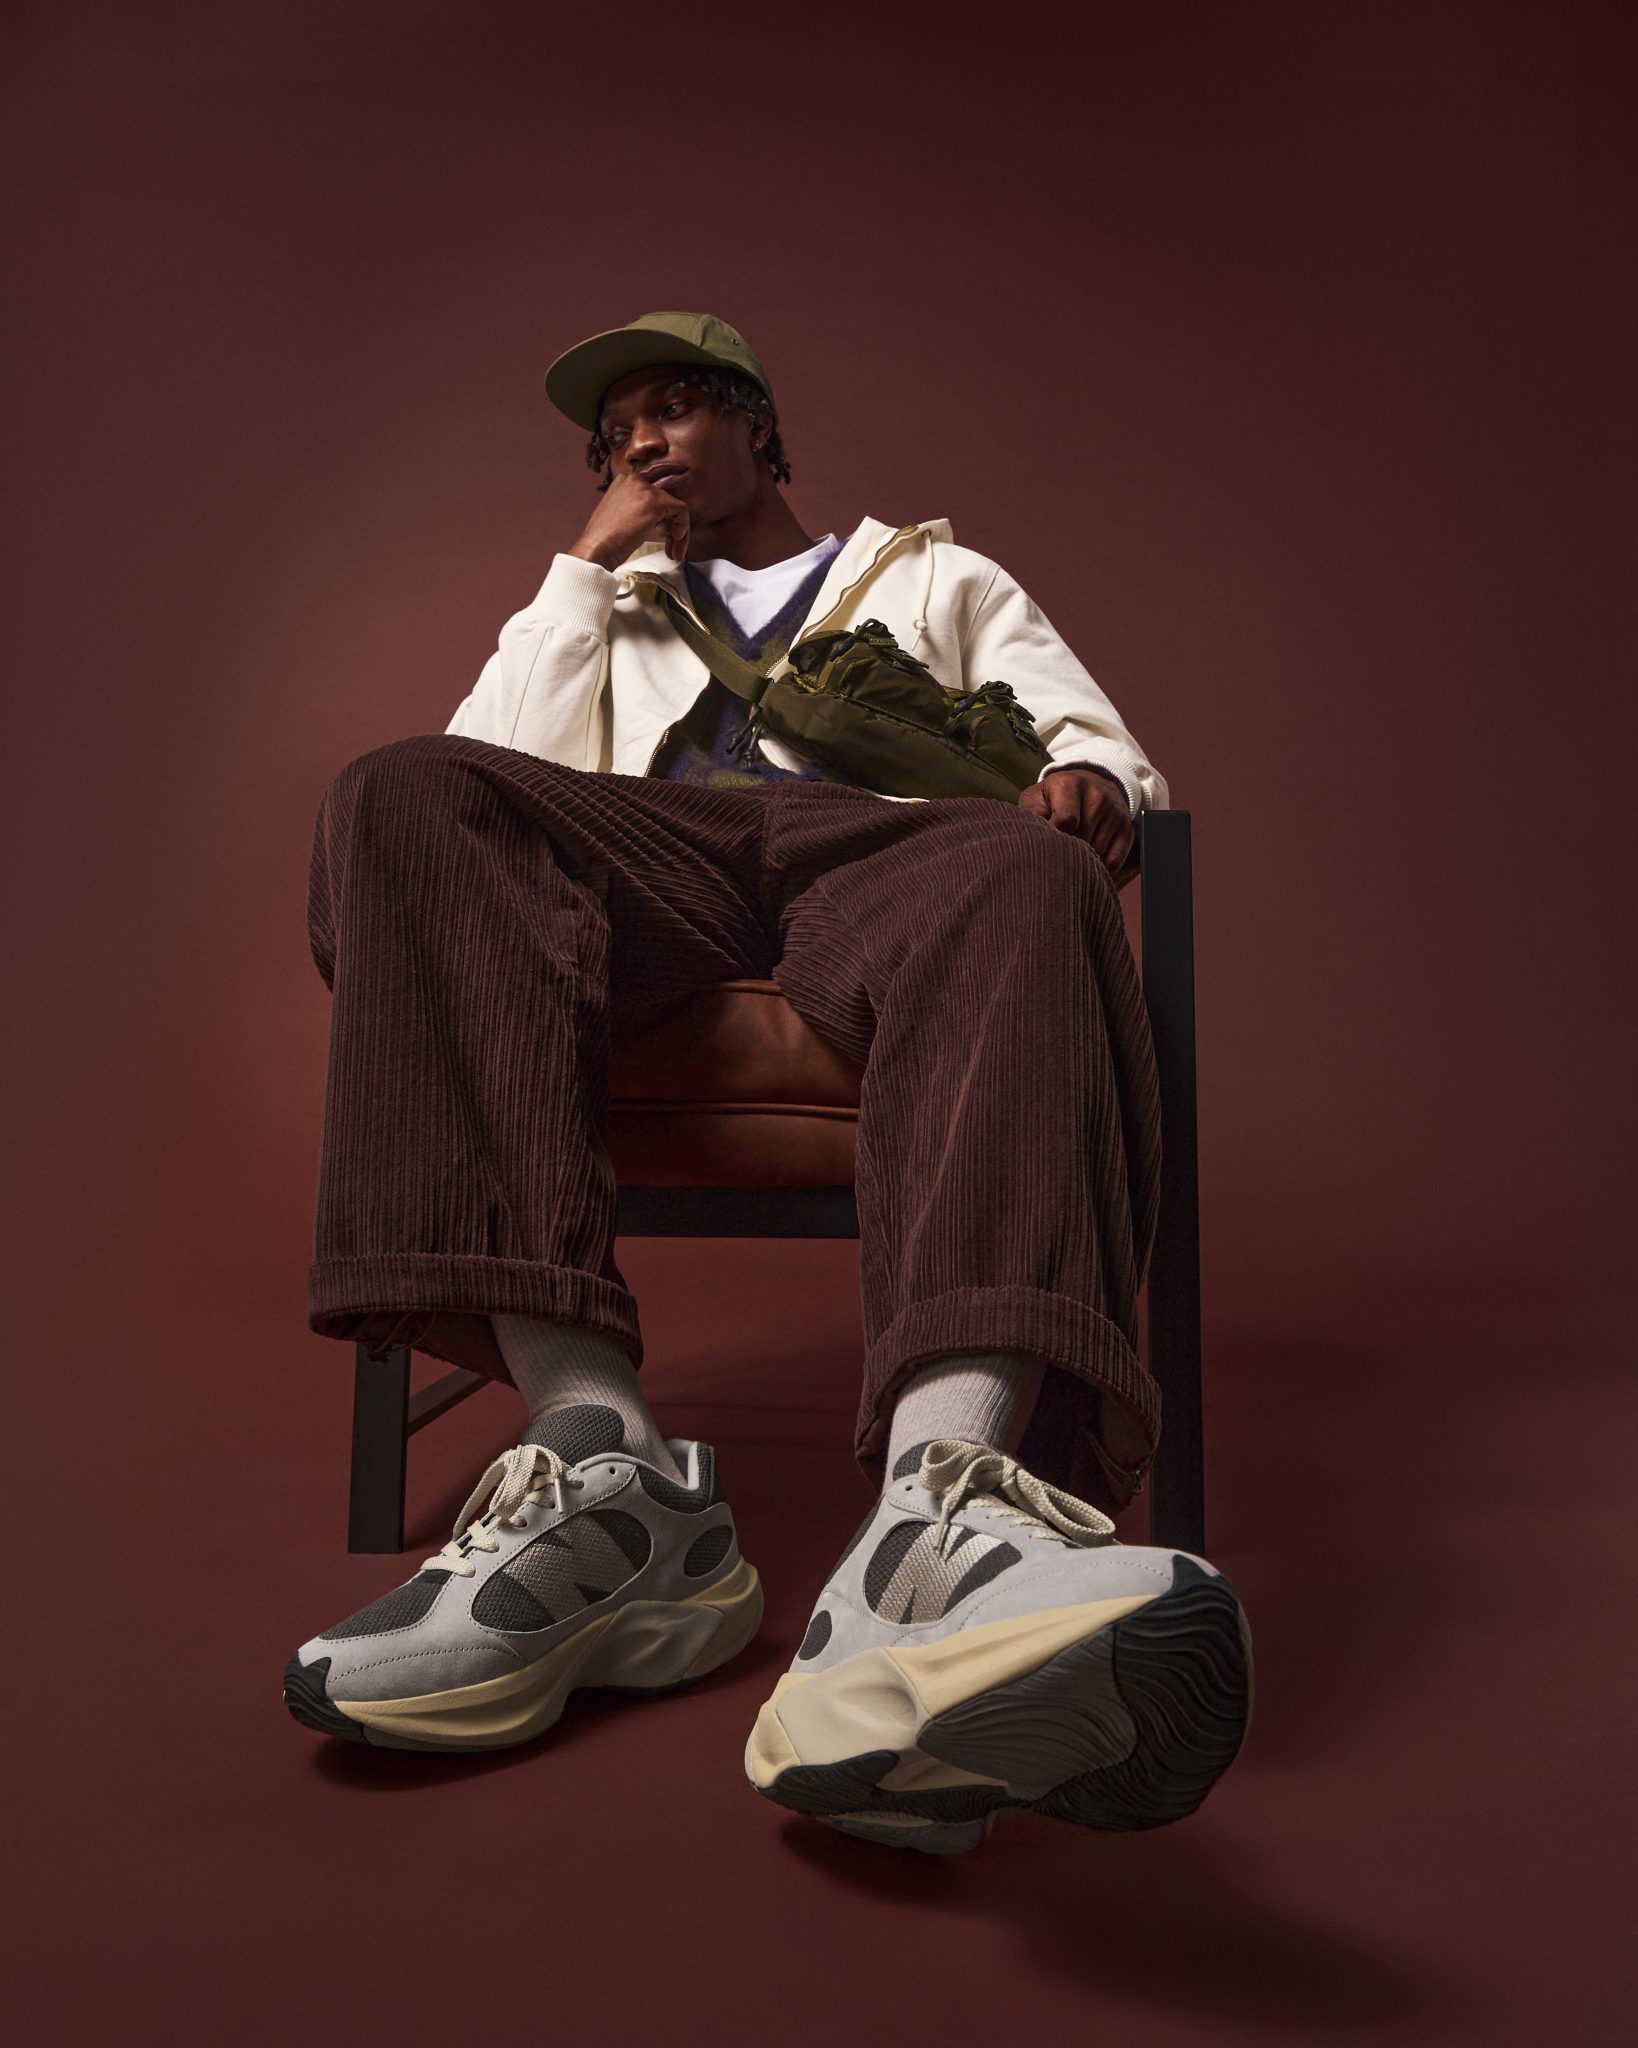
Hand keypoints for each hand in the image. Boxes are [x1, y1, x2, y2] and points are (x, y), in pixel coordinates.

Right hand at [566, 471, 689, 568]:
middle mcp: (635, 480)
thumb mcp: (620, 516)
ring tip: (674, 551)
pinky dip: (683, 528)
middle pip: (666, 500)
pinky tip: (675, 542)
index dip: (662, 517)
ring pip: (675, 506)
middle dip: (672, 525)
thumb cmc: (605, 541)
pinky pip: (681, 511)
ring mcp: (645, 489)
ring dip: (679, 532)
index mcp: (624, 482)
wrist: (596, 549)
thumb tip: (659, 518)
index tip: (662, 534)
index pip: (654, 494)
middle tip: (671, 546)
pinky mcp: (655, 501)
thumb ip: (637, 510)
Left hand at [1018, 768, 1134, 881]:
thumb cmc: (1055, 798)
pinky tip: (1088, 865)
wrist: (1090, 785)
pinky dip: (1101, 869)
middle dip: (1066, 853)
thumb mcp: (1037, 798)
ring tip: (1070, 860)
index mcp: (1071, 785)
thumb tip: (1037, 827)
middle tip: (1055, 859)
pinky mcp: (1127, 828)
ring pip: (1098, 852)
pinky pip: (1114, 860)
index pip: (1066, 821)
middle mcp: (1098, 795)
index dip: (1054, 839)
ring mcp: (1115, 812)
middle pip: (1082, 839)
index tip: (1046, 846)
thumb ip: (1031, 812)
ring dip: (1082, 862)